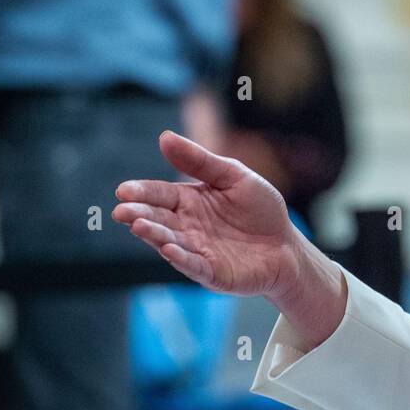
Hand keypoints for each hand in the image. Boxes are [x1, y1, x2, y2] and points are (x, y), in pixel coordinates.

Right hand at [112, 130, 307, 300]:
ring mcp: (197, 251)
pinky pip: (193, 266)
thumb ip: (201, 161)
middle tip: (122, 211)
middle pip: (158, 219)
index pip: (159, 195)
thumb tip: (164, 137)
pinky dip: (181, 259)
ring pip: (169, 243)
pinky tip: (169, 249)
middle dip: (138, 215)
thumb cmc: (260, 209)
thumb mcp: (234, 176)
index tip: (123, 191)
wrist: (286, 245)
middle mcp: (186, 227)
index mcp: (188, 201)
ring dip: (154, 235)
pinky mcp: (212, 273)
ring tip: (139, 226)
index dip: (141, 193)